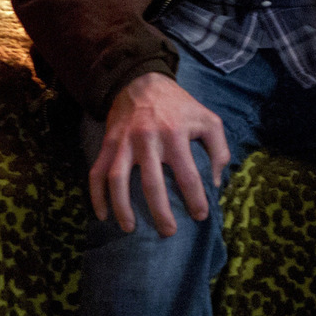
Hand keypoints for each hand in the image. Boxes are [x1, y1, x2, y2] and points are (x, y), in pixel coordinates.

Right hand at [89, 72, 229, 236]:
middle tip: (168, 232)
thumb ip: (219, 148)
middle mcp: (149, 139)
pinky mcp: (108, 144)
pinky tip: (102, 214)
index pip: (188, 174)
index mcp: (176, 134)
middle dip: (160, 212)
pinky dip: (96, 195)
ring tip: (129, 229)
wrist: (142, 82)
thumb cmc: (179, 106)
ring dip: (122, 207)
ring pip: (118, 180)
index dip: (196, 199)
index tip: (200, 216)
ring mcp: (125, 142)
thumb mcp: (207, 119)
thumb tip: (216, 182)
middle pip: (152, 184)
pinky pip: (97, 172)